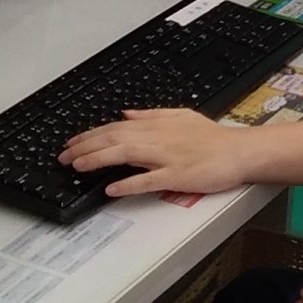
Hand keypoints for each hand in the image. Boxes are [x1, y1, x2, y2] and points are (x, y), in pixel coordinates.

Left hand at [58, 109, 248, 197]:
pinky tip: (112, 189)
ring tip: (78, 166)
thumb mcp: (181, 116)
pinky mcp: (178, 176)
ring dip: (98, 160)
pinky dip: (128, 184)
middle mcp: (159, 138)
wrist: (239, 151)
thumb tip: (125, 113)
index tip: (71, 143)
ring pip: (125, 154)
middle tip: (64, 157)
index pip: (116, 127)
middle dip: (85, 147)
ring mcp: (167, 157)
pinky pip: (149, 180)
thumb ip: (152, 114)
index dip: (90, 135)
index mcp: (158, 125)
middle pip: (114, 139)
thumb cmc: (213, 138)